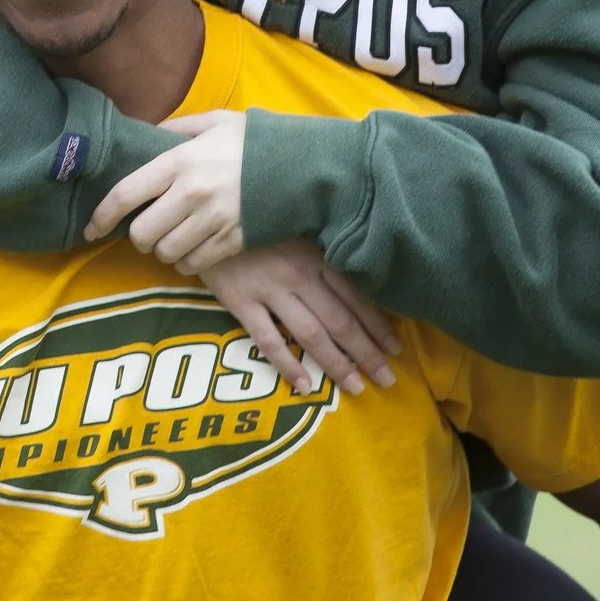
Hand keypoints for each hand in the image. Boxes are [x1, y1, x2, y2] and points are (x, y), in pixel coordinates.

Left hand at [83, 109, 246, 270]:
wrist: (303, 168)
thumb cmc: (255, 142)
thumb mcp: (215, 122)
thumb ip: (177, 128)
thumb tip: (147, 133)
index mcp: (181, 162)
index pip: (127, 193)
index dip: (102, 214)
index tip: (91, 227)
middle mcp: (192, 195)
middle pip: (142, 234)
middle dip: (138, 236)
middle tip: (147, 229)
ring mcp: (212, 222)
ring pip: (166, 253)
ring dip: (163, 250)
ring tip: (172, 237)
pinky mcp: (231, 243)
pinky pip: (193, 265)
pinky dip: (186, 261)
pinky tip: (193, 247)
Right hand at [197, 240, 400, 395]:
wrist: (202, 213)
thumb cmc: (253, 221)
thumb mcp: (293, 230)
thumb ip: (320, 253)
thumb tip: (358, 278)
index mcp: (315, 255)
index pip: (355, 296)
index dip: (378, 325)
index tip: (397, 349)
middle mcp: (298, 274)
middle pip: (340, 320)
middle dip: (367, 352)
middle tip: (387, 379)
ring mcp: (269, 289)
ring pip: (311, 333)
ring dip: (336, 363)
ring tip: (356, 387)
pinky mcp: (240, 301)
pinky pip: (268, 339)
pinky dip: (287, 364)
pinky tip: (304, 386)